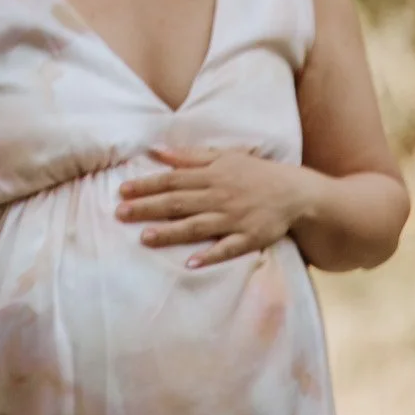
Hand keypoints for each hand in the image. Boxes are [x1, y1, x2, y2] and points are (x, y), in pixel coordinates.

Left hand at [116, 147, 310, 268]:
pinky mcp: (249, 238)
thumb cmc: (254, 173)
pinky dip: (210, 255)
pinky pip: (228, 248)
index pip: (173, 180)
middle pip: (178, 202)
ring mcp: (234, 219)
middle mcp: (219, 196)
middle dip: (148, 208)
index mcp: (212, 175)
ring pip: (197, 226)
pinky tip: (191, 263)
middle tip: (120, 214)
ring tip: (145, 238)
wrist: (294, 191)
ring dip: (171, 232)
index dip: (147, 185)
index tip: (123, 191)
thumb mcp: (224, 156)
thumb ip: (189, 156)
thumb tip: (156, 151)